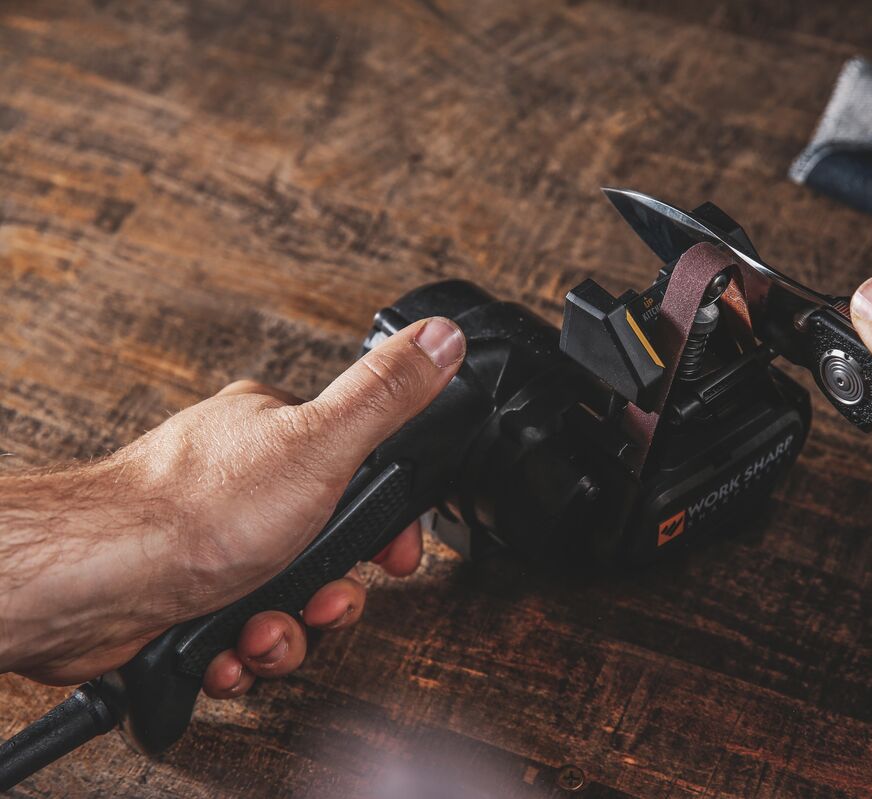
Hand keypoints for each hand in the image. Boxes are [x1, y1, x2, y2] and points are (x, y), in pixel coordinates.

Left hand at [0, 316, 465, 694]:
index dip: (381, 524)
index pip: (356, 470)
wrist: (96, 585)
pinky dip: (238, 648)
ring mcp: (209, 539)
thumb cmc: (193, 509)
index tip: (392, 554)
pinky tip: (226, 646)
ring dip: (284, 630)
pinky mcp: (181, 592)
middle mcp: (241, 481)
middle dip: (328, 592)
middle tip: (320, 601)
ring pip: (281, 596)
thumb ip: (385, 395)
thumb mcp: (320, 443)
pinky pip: (235, 629)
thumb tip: (440, 337)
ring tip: (263, 630)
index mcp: (273, 430)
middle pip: (322, 545)